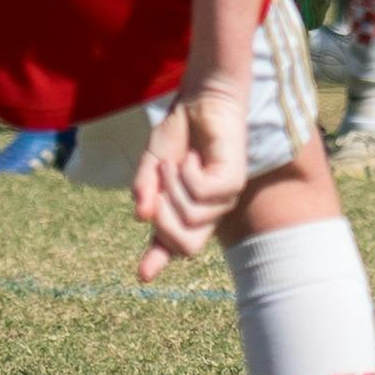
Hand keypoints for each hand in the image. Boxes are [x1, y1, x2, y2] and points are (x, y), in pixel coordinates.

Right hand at [130, 81, 251, 280]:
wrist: (201, 98)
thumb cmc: (180, 130)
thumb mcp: (151, 164)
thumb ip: (145, 191)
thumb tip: (140, 218)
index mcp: (187, 210)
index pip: (174, 244)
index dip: (157, 260)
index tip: (143, 276)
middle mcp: (210, 211)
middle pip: (185, 246)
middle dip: (161, 219)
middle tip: (158, 185)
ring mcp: (225, 199)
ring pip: (190, 218)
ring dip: (172, 185)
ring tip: (178, 161)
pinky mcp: (234, 183)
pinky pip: (202, 195)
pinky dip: (187, 173)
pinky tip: (194, 156)